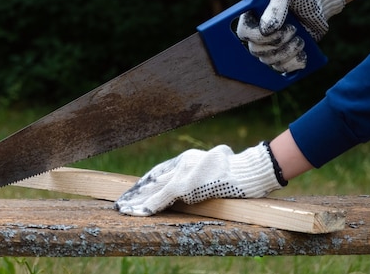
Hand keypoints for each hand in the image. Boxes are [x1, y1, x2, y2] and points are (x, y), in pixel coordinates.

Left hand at [115, 143, 285, 216]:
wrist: (247, 170)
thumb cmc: (236, 169)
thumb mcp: (213, 166)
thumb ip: (199, 172)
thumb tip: (193, 184)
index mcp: (187, 159)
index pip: (160, 172)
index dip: (146, 183)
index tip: (134, 192)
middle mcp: (181, 163)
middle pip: (153, 179)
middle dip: (137, 191)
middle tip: (122, 201)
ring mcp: (182, 173)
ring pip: (154, 188)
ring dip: (138, 200)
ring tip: (124, 208)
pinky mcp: (185, 185)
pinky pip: (163, 197)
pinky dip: (150, 205)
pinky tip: (139, 211)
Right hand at [236, 0, 344, 72]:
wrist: (319, 2)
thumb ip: (276, 7)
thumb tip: (265, 30)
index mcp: (252, 16)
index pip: (244, 33)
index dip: (259, 36)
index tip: (278, 29)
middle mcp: (257, 33)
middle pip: (256, 51)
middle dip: (278, 44)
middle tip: (294, 30)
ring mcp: (269, 46)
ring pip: (269, 61)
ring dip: (288, 53)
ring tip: (301, 40)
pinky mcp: (282, 55)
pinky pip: (281, 69)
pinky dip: (293, 64)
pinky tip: (303, 54)